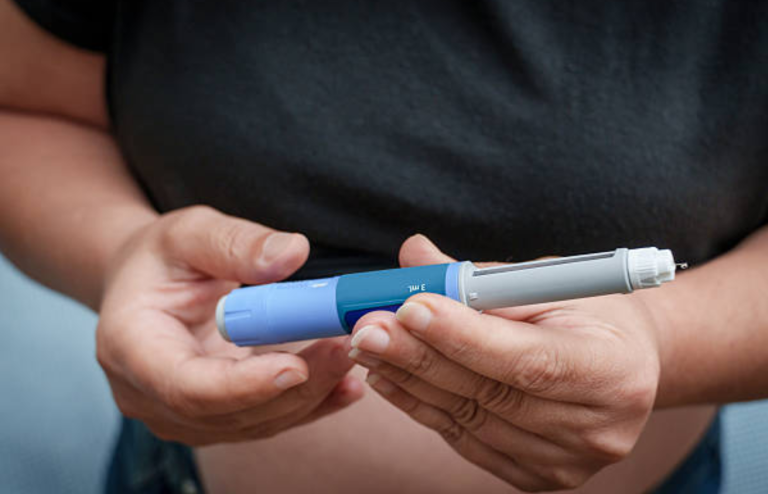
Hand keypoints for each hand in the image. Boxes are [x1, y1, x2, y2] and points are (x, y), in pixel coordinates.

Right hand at [97, 206, 362, 444]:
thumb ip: (234, 243)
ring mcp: (184, 414)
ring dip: (310, 394)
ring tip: (352, 355)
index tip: (296, 366)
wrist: (148, 286)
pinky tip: (347, 386)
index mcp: (130, 348)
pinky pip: (267, 418)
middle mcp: (151, 395)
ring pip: (255, 422)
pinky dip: (310, 402)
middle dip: (295, 387)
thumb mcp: (190, 232)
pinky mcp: (216, 416)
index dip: (244, 385)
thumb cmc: (161, 257)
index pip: (187, 386)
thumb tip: (292, 252)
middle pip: (229, 412)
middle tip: (345, 349)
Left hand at [347, 235, 659, 491]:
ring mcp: (565, 463)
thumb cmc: (586, 312)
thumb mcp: (548, 282)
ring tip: (369, 346)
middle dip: (419, 356)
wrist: (624, 364)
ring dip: (409, 381)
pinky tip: (389, 378)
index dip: (465, 337)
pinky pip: (464, 439)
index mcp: (615, 371)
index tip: (410, 307)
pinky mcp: (536, 477)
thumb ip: (482, 277)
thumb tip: (414, 254)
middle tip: (368, 326)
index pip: (530, 361)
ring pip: (468, 419)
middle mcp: (598, 430)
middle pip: (490, 394)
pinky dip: (420, 407)